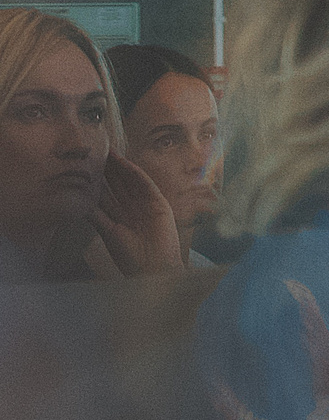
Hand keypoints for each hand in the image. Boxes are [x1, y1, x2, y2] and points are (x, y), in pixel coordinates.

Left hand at [92, 153, 184, 274]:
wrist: (153, 269)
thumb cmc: (130, 258)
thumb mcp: (108, 233)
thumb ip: (96, 216)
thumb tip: (78, 201)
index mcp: (120, 217)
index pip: (107, 194)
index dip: (97, 180)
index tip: (85, 166)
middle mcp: (132, 209)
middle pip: (118, 185)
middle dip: (108, 169)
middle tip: (96, 151)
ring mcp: (146, 205)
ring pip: (130, 182)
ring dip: (120, 167)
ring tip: (108, 151)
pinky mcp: (159, 204)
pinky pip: (145, 185)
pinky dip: (135, 173)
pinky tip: (125, 163)